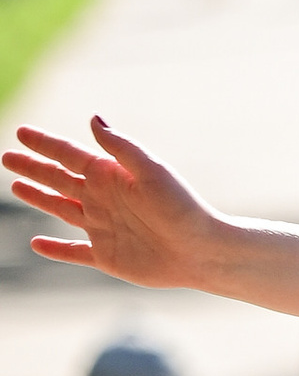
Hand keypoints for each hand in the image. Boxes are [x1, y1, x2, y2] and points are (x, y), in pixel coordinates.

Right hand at [3, 117, 219, 285]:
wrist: (202, 251)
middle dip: (33, 168)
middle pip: (58, 179)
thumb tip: (93, 119)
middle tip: (7, 156)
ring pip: (61, 209)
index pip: (69, 155)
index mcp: (112, 175)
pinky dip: (55, 249)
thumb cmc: (182, 208)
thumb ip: (121, 147)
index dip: (44, 144)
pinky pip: (74, 252)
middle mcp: (104, 199)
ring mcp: (103, 227)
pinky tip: (37, 244)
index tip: (21, 132)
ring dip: (39, 198)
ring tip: (16, 187)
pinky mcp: (107, 256)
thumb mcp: (152, 171)